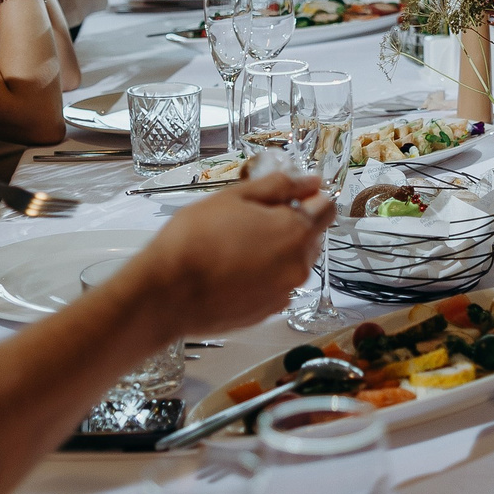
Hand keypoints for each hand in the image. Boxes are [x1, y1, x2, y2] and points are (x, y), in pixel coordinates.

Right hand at [117, 171, 331, 336]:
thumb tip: (312, 181)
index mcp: (296, 232)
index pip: (327, 208)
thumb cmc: (195, 238)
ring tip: (238, 246)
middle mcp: (299, 266)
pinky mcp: (268, 312)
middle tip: (250, 219)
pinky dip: (265, 276)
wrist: (167, 293)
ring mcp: (284, 292)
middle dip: (292, 224)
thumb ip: (280, 186)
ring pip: (294, 262)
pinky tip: (234, 271)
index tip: (289, 194)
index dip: (310, 196)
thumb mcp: (235, 197)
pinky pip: (277, 285)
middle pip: (312, 236)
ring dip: (277, 251)